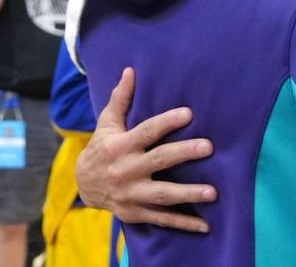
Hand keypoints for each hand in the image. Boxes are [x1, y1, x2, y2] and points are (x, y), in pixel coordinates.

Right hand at [76, 67, 217, 230]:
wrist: (83, 185)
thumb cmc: (102, 148)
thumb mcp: (107, 124)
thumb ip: (120, 99)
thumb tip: (130, 71)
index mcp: (120, 146)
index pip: (146, 132)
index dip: (166, 122)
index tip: (188, 113)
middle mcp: (125, 171)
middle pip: (158, 161)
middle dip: (183, 154)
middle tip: (209, 147)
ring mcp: (130, 194)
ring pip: (162, 194)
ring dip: (188, 194)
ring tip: (213, 192)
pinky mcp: (135, 213)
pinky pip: (162, 219)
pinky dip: (183, 224)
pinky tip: (206, 225)